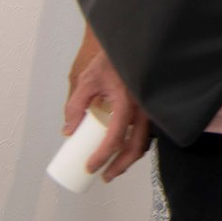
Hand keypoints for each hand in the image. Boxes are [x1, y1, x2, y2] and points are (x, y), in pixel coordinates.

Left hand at [63, 44, 150, 180]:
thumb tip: (68, 131)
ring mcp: (152, 108)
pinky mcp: (153, 106)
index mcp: (127, 102)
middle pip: (136, 147)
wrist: (135, 43)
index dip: (102, 156)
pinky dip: (138, 144)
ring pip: (145, 141)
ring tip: (115, 166)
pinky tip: (127, 148)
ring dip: (130, 158)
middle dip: (120, 166)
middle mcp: (144, 108)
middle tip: (105, 176)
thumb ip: (76, 105)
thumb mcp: (88, 80)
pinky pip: (148, 131)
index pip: (115, 138)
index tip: (90, 167)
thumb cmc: (113, 59)